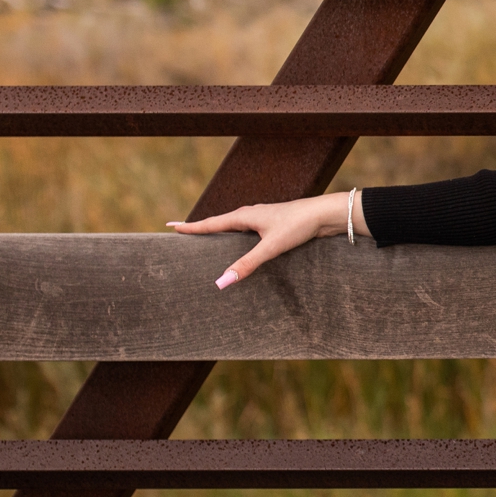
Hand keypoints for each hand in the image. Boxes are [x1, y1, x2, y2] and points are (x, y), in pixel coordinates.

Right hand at [168, 193, 350, 287]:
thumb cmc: (298, 226)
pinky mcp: (273, 225)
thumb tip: (221, 282)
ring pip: (233, 226)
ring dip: (219, 230)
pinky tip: (241, 243)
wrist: (324, 214)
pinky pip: (247, 231)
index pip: (210, 223)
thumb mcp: (270, 247)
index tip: (171, 226)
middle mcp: (250, 215)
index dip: (190, 227)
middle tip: (182, 231)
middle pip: (219, 222)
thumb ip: (246, 265)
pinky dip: (236, 236)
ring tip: (206, 237)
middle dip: (201, 228)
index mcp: (244, 217)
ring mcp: (262, 219)